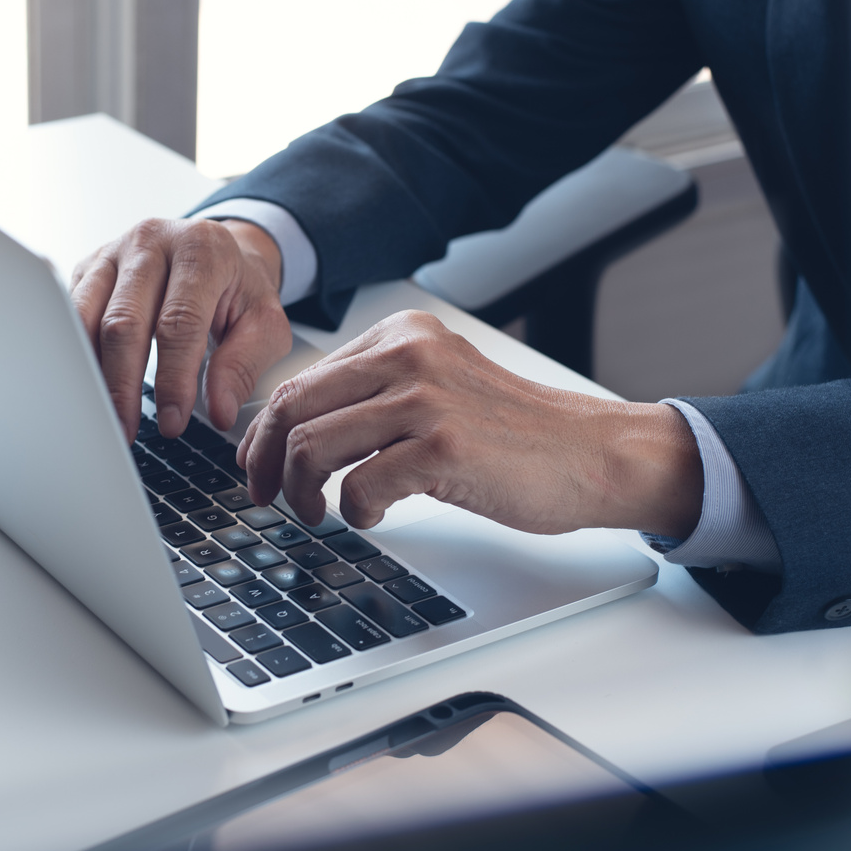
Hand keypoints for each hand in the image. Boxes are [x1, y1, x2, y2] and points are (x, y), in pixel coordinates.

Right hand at [69, 218, 292, 440]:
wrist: (218, 249)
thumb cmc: (240, 289)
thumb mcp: (264, 323)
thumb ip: (244, 365)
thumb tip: (220, 411)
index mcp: (200, 249)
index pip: (179, 322)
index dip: (174, 378)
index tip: (174, 421)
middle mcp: (151, 241)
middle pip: (124, 321)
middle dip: (125, 384)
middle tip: (129, 429)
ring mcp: (114, 251)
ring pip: (86, 317)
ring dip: (93, 373)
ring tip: (105, 414)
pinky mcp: (89, 265)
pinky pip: (71, 313)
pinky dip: (77, 353)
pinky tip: (89, 383)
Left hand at [236, 310, 704, 537]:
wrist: (591, 454)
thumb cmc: (515, 433)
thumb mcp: (439, 387)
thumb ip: (376, 394)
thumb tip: (298, 432)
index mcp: (403, 334)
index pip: (302, 378)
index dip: (267, 431)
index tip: (259, 465)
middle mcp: (410, 354)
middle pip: (294, 407)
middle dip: (266, 462)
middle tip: (269, 498)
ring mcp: (426, 398)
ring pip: (314, 445)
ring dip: (303, 492)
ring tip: (319, 513)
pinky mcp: (442, 446)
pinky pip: (358, 486)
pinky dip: (354, 511)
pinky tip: (374, 516)